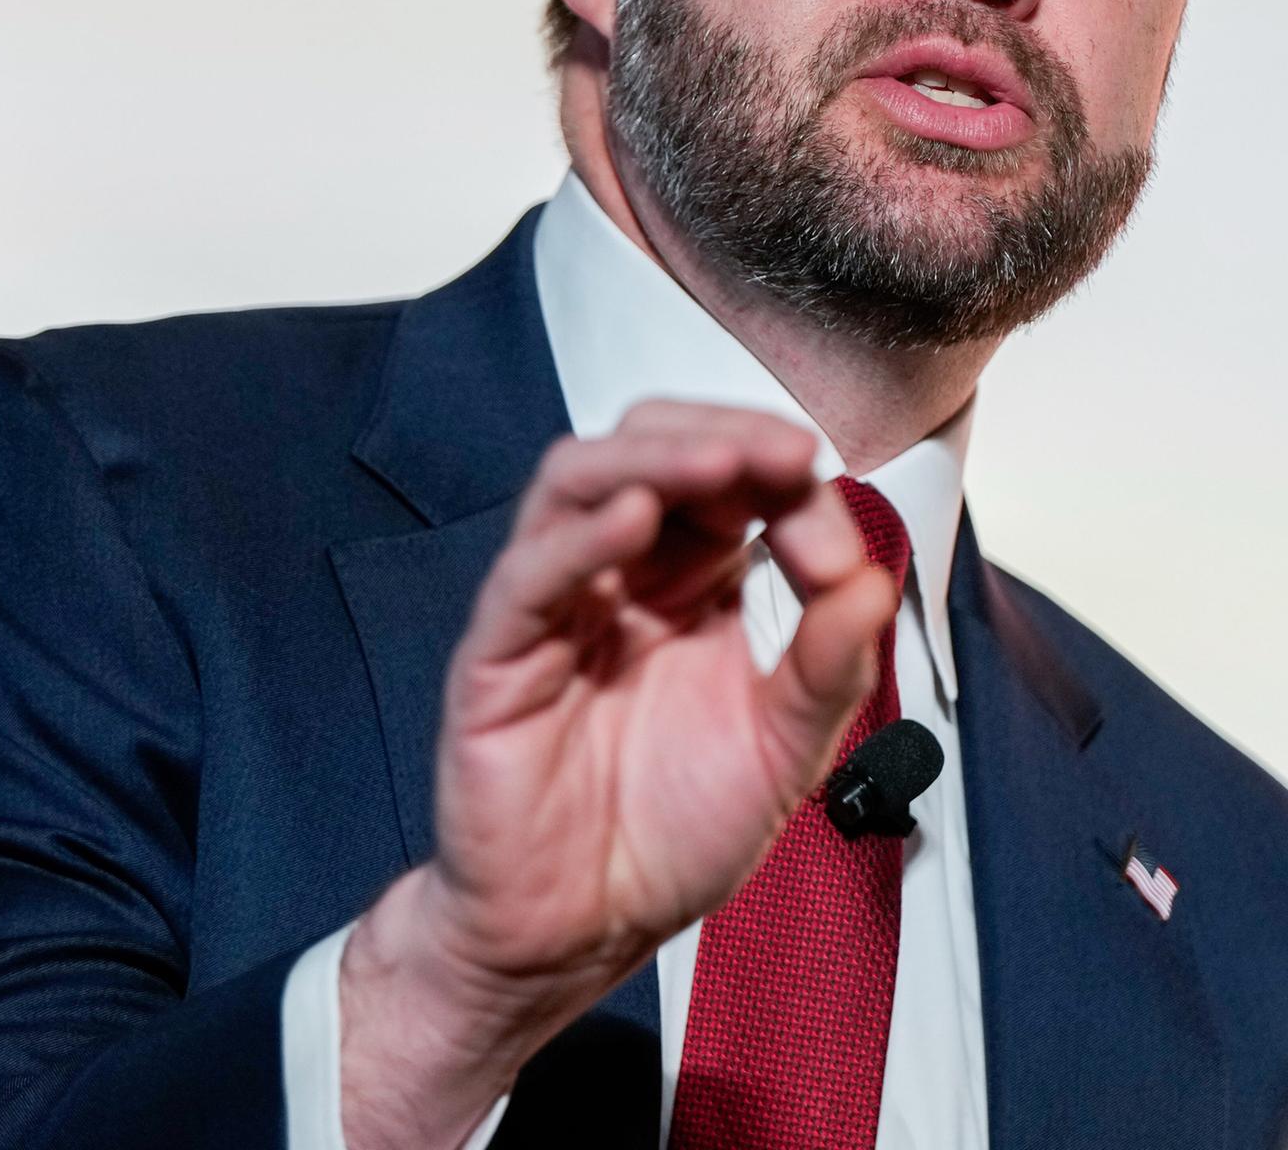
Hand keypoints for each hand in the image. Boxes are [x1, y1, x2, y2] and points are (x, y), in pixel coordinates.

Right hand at [340, 403, 896, 1149]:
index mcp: (685, 585)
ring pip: (577, 482)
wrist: (581, 933)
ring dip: (652, 459)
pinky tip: (636, 519)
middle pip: (647, 450)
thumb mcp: (783, 751)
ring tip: (722, 463)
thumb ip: (828, 666)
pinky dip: (581, 537)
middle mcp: (616, 576)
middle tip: (789, 453)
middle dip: (722, 439)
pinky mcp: (498, 653)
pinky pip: (530, 573)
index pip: (728, 486)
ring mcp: (553, 605)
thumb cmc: (664, 836)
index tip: (836, 521)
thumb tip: (875, 578)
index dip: (784, 484)